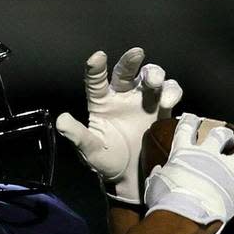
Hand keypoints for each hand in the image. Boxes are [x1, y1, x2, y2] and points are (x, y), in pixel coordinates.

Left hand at [55, 48, 181, 204]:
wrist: (132, 179)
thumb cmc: (108, 163)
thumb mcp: (91, 152)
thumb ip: (78, 136)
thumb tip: (61, 121)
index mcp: (102, 103)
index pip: (96, 82)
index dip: (96, 69)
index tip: (97, 58)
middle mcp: (122, 97)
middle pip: (126, 72)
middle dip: (130, 61)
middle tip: (136, 54)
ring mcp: (144, 101)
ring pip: (150, 77)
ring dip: (154, 74)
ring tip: (154, 82)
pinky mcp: (162, 109)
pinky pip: (170, 92)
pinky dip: (171, 92)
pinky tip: (168, 101)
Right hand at [144, 112, 233, 230]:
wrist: (181, 217)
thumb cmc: (164, 202)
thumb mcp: (154, 185)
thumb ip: (158, 175)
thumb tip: (157, 171)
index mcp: (185, 153)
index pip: (187, 128)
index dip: (190, 122)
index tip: (193, 119)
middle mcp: (209, 155)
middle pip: (221, 136)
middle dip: (226, 136)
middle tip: (228, 139)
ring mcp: (227, 170)